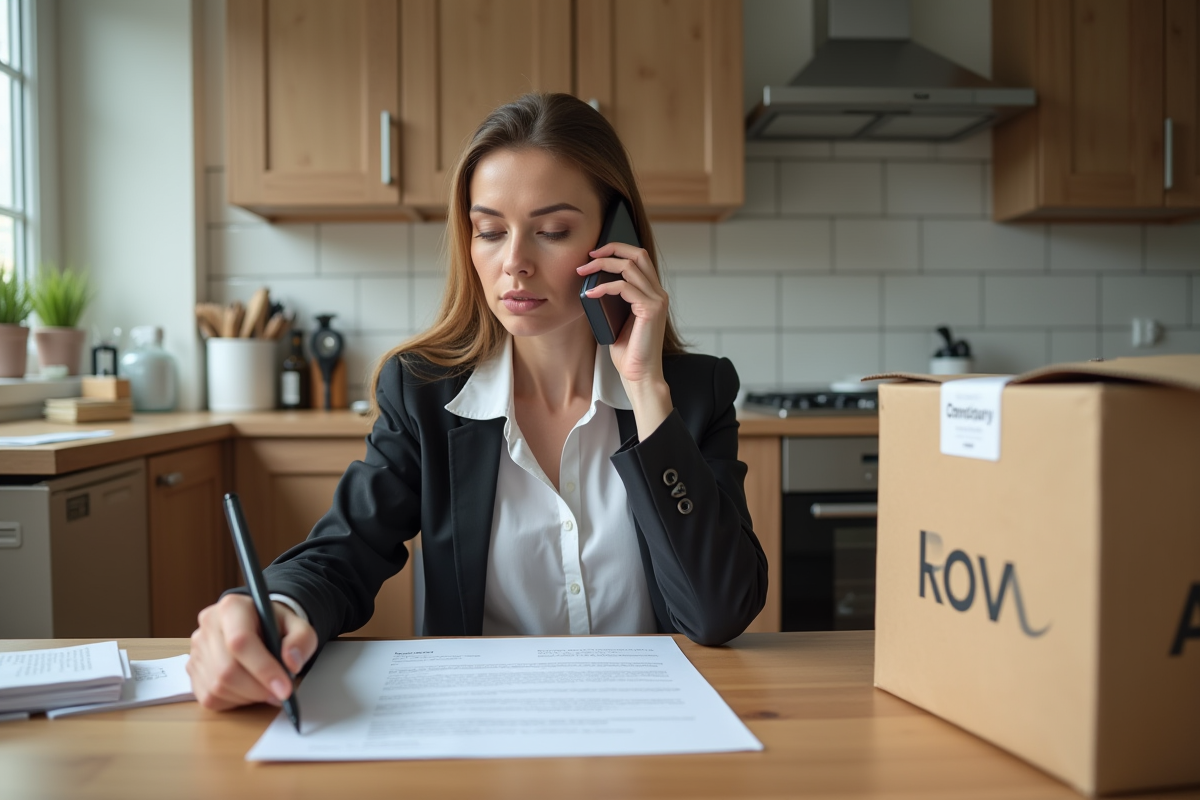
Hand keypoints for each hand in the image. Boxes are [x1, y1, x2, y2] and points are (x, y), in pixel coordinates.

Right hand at [187, 594, 315, 710]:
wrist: (258, 626)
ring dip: (248, 696)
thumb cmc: (276, 627)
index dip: (263, 669)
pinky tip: (249, 689)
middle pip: (227, 669)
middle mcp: (208, 625)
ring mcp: (196, 648)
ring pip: (218, 686)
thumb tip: (291, 663)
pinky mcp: (192, 670)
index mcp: (232, 607)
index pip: (240, 641)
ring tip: (266, 688)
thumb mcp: (299, 627)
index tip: (285, 689)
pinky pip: (210, 697)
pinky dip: (234, 701)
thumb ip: (302, 641)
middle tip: (280, 694)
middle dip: (258, 688)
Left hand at [578, 242, 672, 438]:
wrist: (639, 375)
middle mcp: (658, 293)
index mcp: (652, 293)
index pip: (639, 258)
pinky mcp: (651, 310)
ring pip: (630, 266)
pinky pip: (625, 287)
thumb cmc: (628, 352)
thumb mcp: (617, 318)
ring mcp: (657, 300)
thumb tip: (591, 283)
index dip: (617, 249)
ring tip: (583, 272)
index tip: (594, 254)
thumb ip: (613, 300)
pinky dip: (604, 287)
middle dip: (611, 249)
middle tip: (588, 257)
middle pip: (638, 253)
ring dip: (603, 265)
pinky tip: (590, 294)